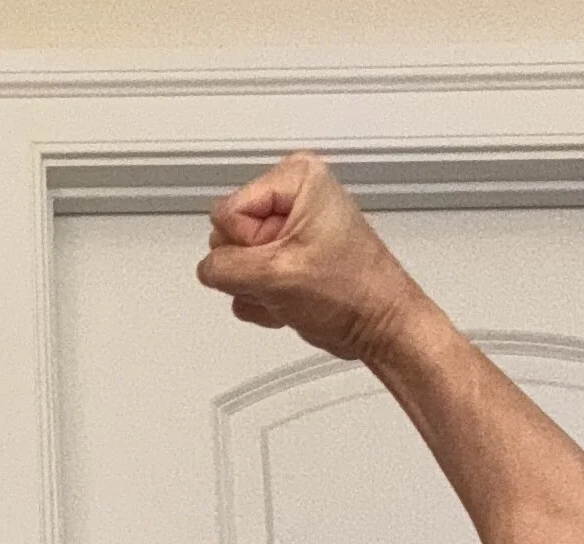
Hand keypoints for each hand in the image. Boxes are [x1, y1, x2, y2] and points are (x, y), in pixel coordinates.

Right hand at [195, 152, 424, 360]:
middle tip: (284, 278)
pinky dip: (262, 299)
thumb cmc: (351, 291)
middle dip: (249, 269)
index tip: (279, 258)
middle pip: (227, 236)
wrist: (375, 324)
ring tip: (291, 290)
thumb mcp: (276, 275)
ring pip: (233, 263)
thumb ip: (224, 267)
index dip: (246, 246)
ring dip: (256, 289)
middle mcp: (289, 196)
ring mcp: (284, 229)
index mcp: (295, 178)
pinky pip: (244, 282)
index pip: (227, 213)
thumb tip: (208, 268)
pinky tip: (290, 299)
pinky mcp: (281, 257)